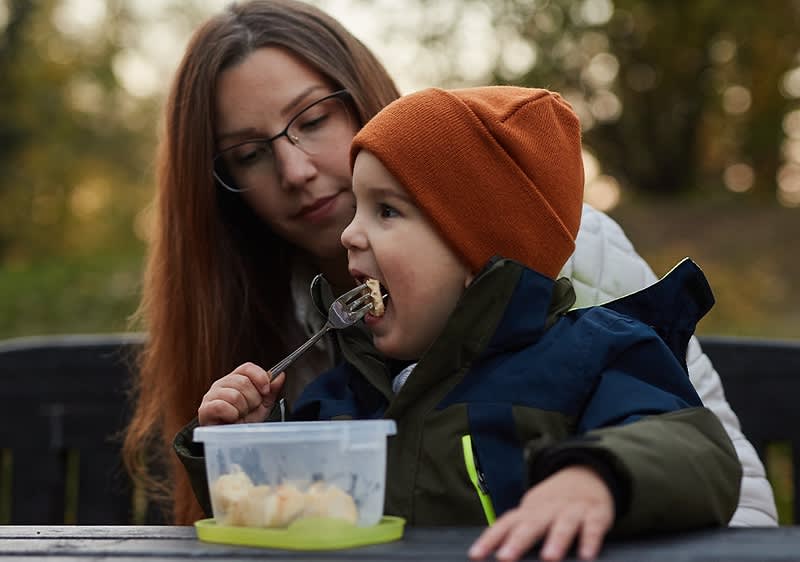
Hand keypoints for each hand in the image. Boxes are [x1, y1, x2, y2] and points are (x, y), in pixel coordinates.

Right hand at [198, 362, 284, 425]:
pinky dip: (231, 415)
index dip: (260, 377)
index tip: (266, 391)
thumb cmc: (243, 423)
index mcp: (235, 380)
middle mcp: (222, 384)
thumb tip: (280, 375)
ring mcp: (211, 395)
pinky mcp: (204, 409)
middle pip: (243, 382)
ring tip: (239, 416)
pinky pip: (221, 406)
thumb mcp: (262, 406)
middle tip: (249, 410)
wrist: (230, 441)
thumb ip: (271, 391)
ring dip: (242, 410)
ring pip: (234, 395)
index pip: (247, 368)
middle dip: (252, 400)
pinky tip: (231, 419)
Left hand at [469, 465, 613, 561]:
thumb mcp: (534, 513)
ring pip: (563, 524)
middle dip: (517, 542)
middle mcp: (548, 509)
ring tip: (549, 558)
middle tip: (504, 558)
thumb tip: (495, 554)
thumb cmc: (554, 505)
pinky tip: (586, 555)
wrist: (587, 474)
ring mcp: (572, 510)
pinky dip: (590, 540)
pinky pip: (593, 527)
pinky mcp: (596, 514)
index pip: (505, 524)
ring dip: (556, 541)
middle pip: (531, 524)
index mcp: (529, 510)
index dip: (489, 539)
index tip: (475, 555)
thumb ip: (517, 532)